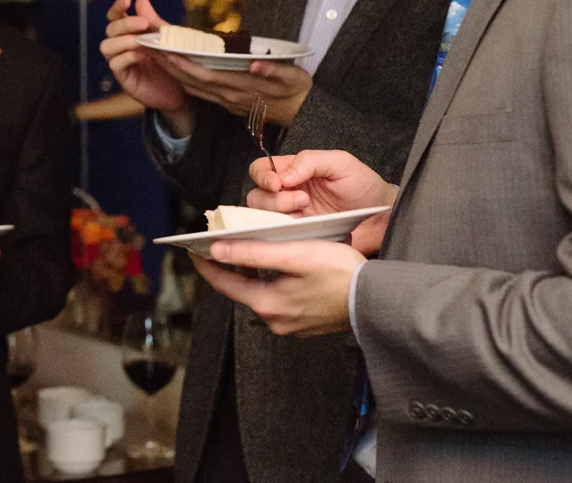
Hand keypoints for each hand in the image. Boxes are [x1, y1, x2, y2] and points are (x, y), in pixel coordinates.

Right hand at [99, 0, 192, 134]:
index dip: (117, 8)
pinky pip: (115, 65)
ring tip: (142, 43)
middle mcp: (121, 46)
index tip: (127, 0)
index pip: (115, 17)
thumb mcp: (166, 39)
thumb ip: (153, 22)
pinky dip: (128, 57)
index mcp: (129, 34)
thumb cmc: (171, 63)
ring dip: (124, 41)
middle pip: (110, 29)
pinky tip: (143, 56)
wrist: (180, 91)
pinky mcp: (124, 79)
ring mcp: (120, 62)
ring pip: (106, 46)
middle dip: (125, 24)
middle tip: (143, 24)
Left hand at [159, 56, 312, 126]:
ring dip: (171, 71)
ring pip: (192, 87)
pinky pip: (199, 91)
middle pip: (192, 82)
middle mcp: (229, 97)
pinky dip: (183, 78)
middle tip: (150, 46)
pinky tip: (172, 65)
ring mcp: (226, 101)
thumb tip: (254, 65)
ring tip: (154, 51)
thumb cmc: (298, 90)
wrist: (301, 113)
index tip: (168, 51)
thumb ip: (274, 71)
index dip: (185, 65)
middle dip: (169, 65)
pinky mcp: (226, 102)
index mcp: (242, 88)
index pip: (206, 76)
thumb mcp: (294, 78)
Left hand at [193, 238, 363, 335]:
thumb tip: (218, 250)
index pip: (224, 283)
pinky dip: (271, 284)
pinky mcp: (306, 323)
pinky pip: (279, 301)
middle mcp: (276, 320)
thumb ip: (252, 253)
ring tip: (246, 252)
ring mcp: (292, 325)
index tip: (193, 250)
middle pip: (242, 290)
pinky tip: (278, 269)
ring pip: (261, 295)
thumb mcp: (293, 255)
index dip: (206, 265)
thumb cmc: (340, 275)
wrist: (378, 301)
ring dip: (252, 275)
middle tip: (218, 246)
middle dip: (229, 268)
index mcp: (267, 304)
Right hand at [246, 150, 397, 254]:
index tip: (278, 183)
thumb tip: (283, 175)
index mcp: (293, 172)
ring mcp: (292, 218)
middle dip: (274, 199)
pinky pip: (278, 239)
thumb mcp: (341, 163)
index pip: (261, 169)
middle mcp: (287, 194)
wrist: (382, 218)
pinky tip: (304, 230)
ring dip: (279, 215)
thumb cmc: (364, 186)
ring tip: (305, 213)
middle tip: (303, 199)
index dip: (263, 176)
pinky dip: (284, 234)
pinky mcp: (298, 238)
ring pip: (263, 219)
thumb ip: (310, 160)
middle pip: (256, 196)